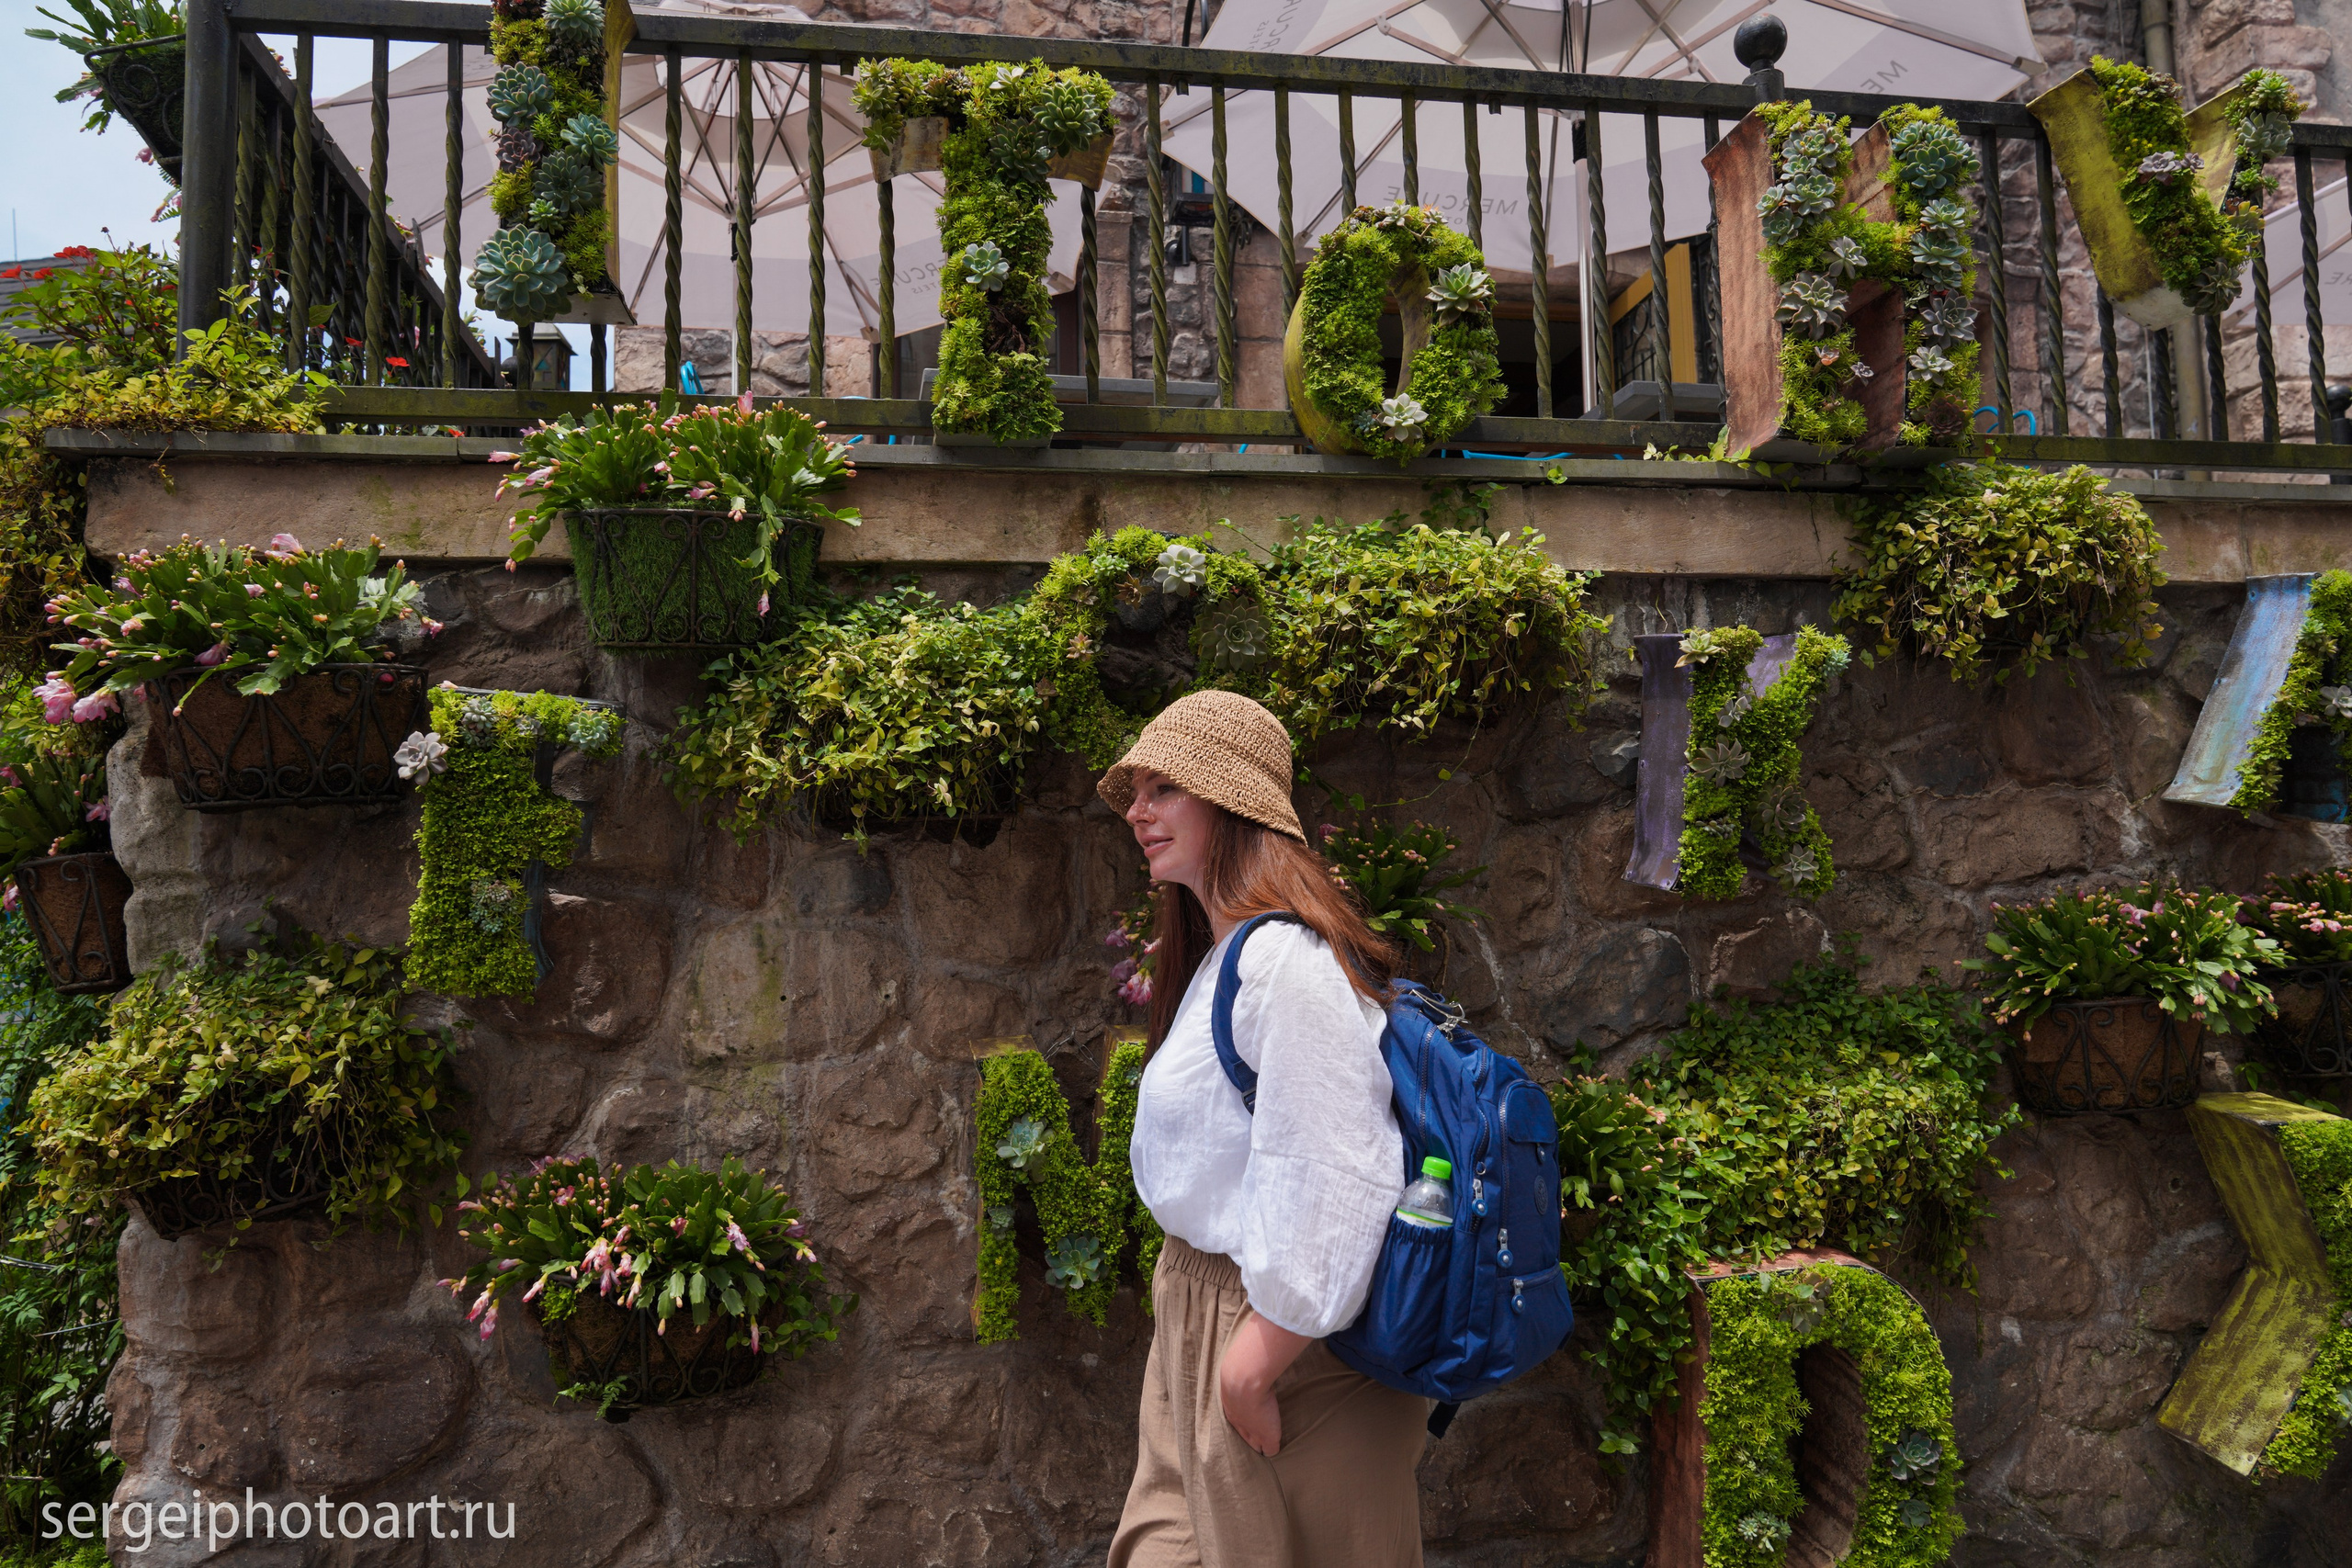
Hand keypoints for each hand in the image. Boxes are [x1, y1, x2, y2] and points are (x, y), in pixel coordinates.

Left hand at [1218, 1312, 1311, 1456]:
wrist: (1244, 1378)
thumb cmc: (1238, 1366)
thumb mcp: (1235, 1361)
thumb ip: (1242, 1354)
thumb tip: (1248, 1339)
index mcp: (1230, 1405)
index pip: (1236, 1418)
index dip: (1243, 1419)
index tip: (1248, 1417)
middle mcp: (1238, 1420)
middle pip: (1243, 1435)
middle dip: (1249, 1436)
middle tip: (1255, 1437)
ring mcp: (1253, 1431)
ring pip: (1255, 1444)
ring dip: (1260, 1443)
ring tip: (1264, 1446)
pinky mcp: (1267, 1436)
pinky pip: (1270, 1451)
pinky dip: (1273, 1450)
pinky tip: (1275, 1451)